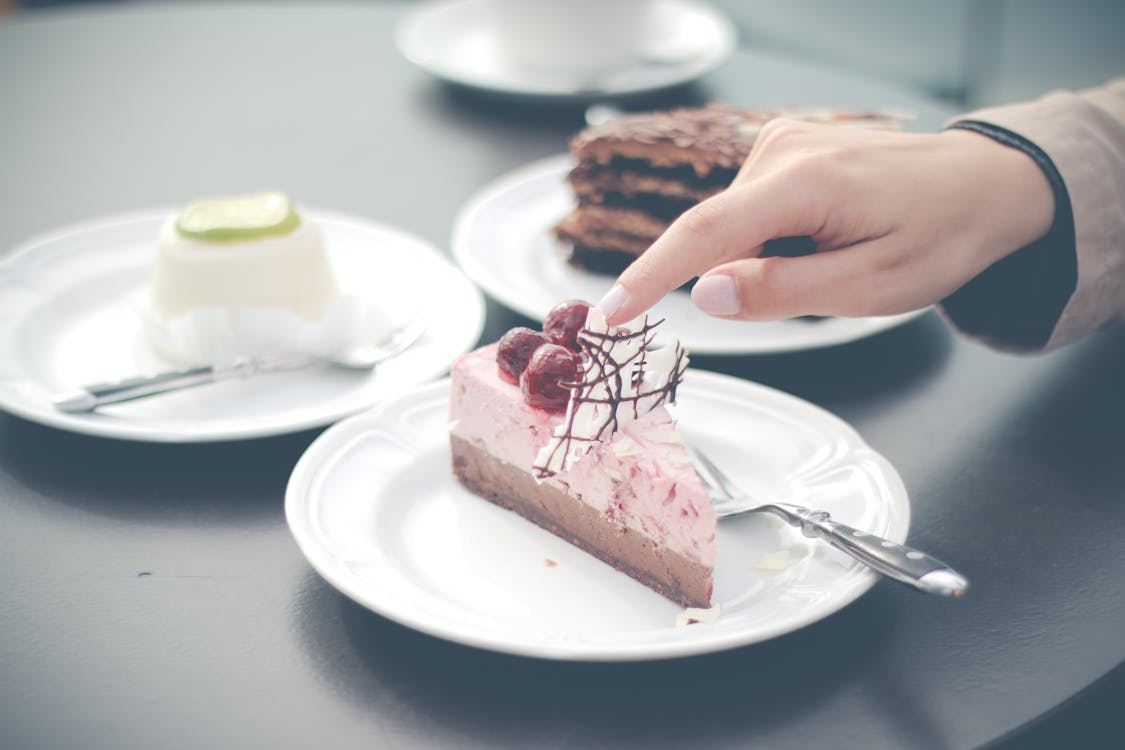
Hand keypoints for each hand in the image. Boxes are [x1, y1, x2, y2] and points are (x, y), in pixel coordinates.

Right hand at [597, 119, 1055, 324]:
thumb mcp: (870, 286)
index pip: (703, 234)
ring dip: (767, 261)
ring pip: (733, 230)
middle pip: (718, 238)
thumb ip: (783, 292)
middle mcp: (781, 151)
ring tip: (838, 254)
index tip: (607, 315)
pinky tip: (827, 236)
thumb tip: (705, 295)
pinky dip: (774, 240)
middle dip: (749, 278)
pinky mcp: (783, 150)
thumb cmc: (939, 235)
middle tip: (826, 283)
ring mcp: (780, 144)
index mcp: (804, 183)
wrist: (983, 184)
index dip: (648, 277)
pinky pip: (750, 213)